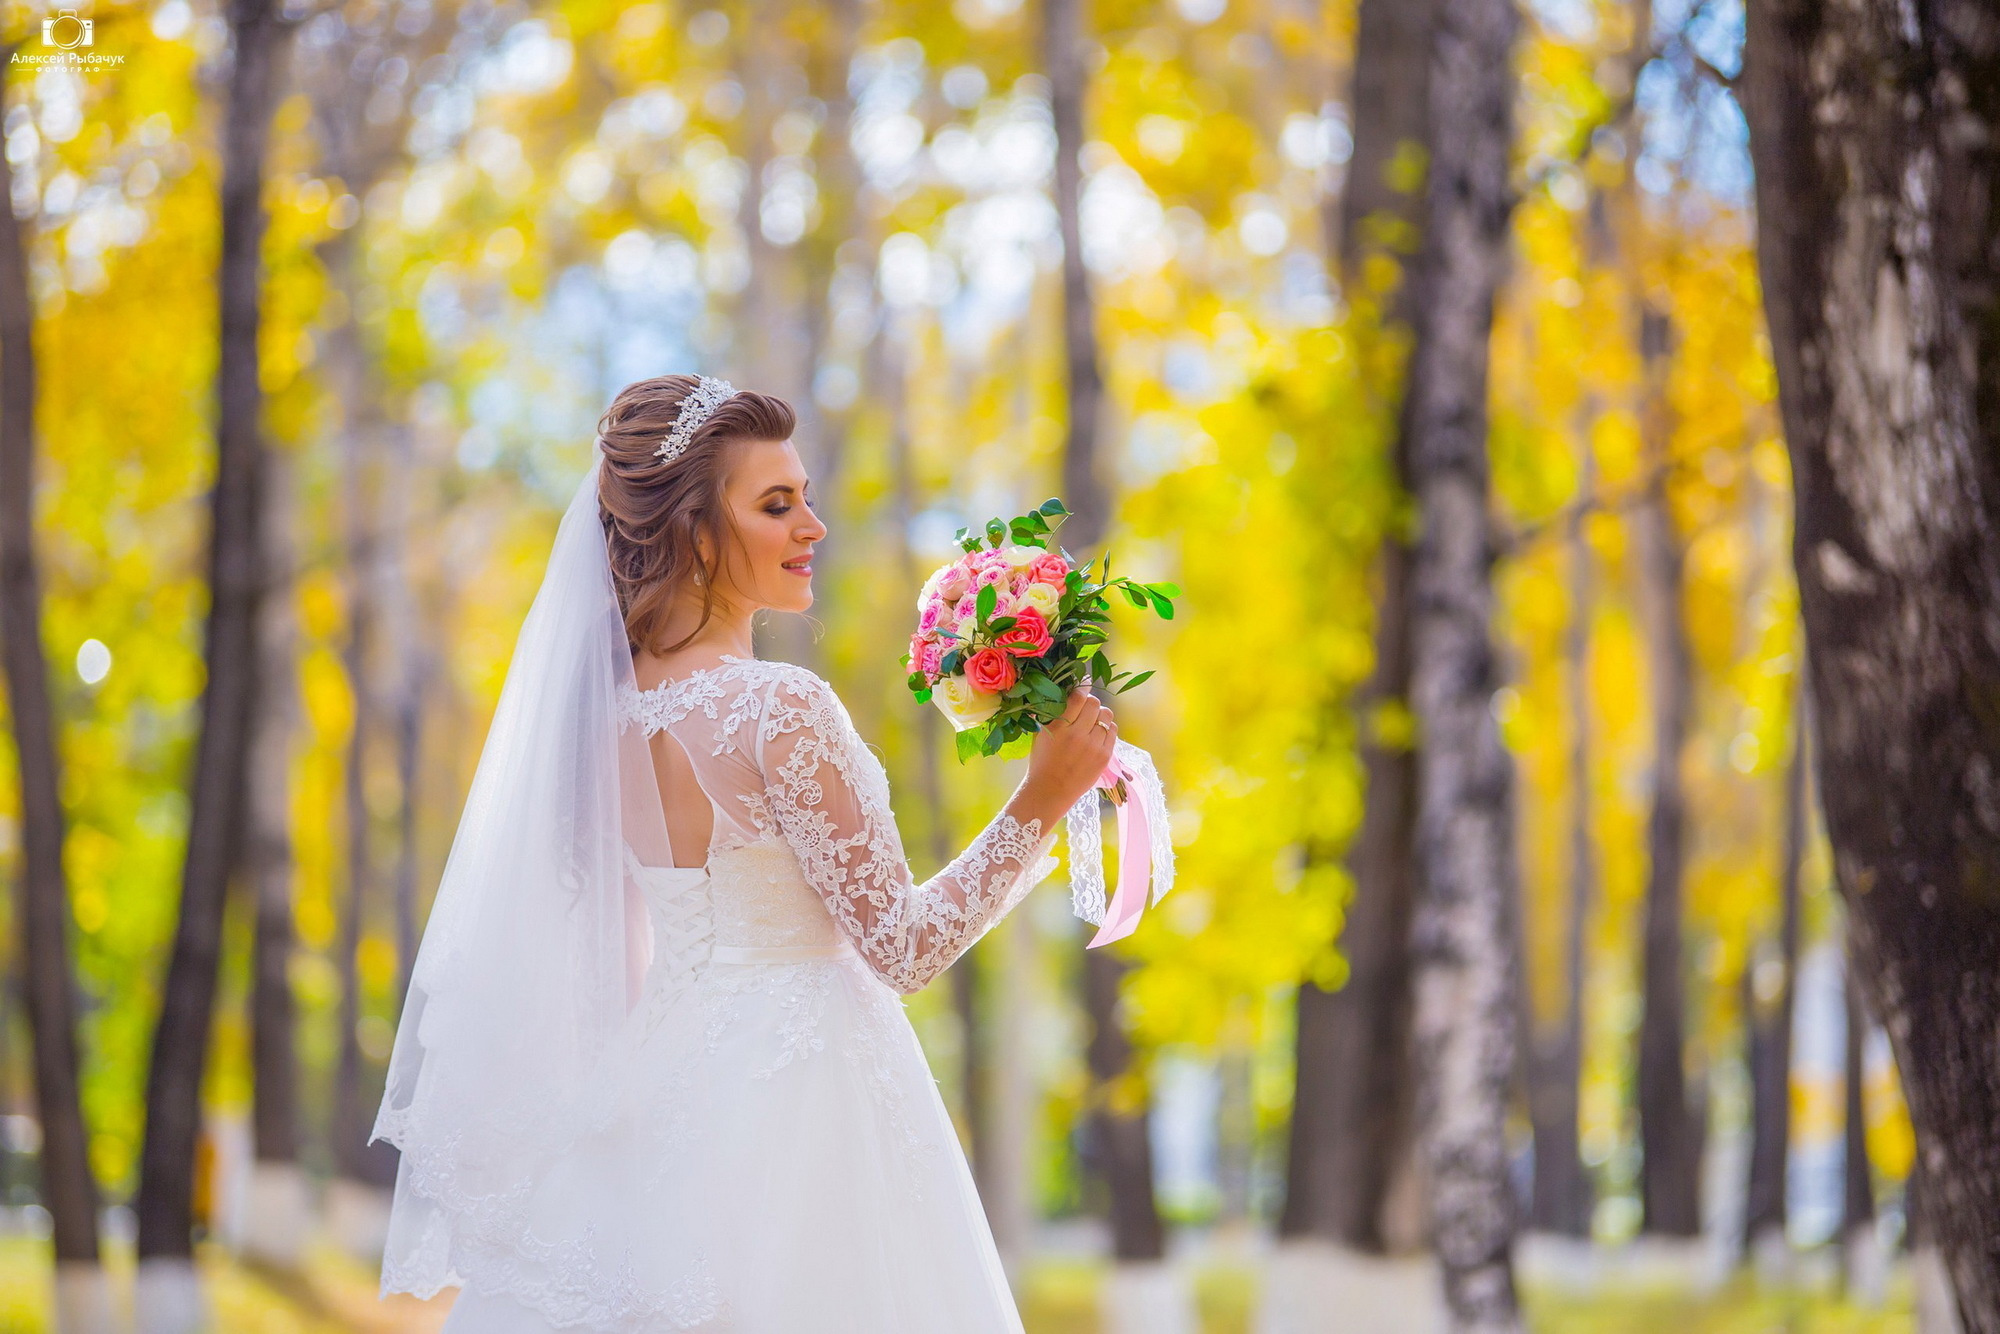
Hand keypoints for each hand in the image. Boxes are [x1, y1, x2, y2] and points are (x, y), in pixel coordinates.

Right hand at [1022, 690, 1117, 815]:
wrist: (1051, 791)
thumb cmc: (1042, 760)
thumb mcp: (1041, 733)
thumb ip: (1054, 712)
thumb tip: (1068, 690)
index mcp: (1059, 727)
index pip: (1078, 697)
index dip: (1082, 687)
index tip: (1083, 684)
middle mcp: (1078, 735)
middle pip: (1095, 704)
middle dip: (1091, 702)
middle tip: (1086, 707)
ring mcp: (1094, 746)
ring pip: (1107, 716)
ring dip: (1100, 714)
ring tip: (1093, 721)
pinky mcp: (1104, 756)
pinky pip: (1113, 731)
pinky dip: (1107, 728)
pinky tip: (1098, 733)